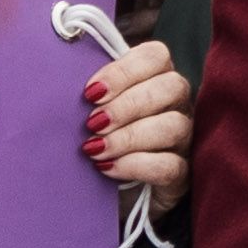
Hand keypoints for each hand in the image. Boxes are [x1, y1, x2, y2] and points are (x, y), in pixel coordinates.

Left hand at [83, 38, 192, 215]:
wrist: (113, 193)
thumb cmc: (101, 138)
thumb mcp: (95, 108)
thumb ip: (91, 88)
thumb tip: (64, 68)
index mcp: (156, 77)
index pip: (156, 55)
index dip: (124, 70)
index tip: (91, 92)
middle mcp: (177, 104)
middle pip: (172, 86)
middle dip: (128, 104)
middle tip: (93, 122)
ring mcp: (184, 139)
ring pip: (174, 125)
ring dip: (129, 136)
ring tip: (96, 148)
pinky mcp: (181, 175)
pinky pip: (170, 166)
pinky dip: (136, 165)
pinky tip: (108, 167)